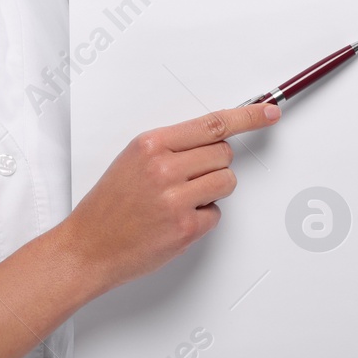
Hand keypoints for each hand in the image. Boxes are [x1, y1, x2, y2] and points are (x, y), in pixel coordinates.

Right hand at [60, 103, 281, 292]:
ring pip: (226, 181)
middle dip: (213, 165)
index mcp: (150, 144)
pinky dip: (202, 218)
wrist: (88, 246)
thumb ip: (171, 147)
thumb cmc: (109, 205)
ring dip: (211, 191)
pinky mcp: (185, 227)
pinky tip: (174, 221)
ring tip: (179, 200)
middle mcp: (164, 168)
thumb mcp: (132, 160)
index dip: (248, 116)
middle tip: (187, 179)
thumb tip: (213, 138)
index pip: (212, 123)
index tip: (269, 111)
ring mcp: (176, 199)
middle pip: (224, 154)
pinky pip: (216, 213)